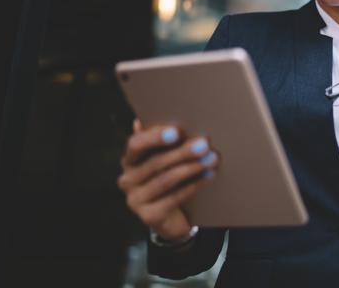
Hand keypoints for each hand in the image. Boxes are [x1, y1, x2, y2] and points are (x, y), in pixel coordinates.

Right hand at [117, 119, 219, 241]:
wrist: (174, 217)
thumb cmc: (171, 179)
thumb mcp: (166, 158)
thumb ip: (163, 141)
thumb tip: (144, 121)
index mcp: (129, 160)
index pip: (135, 144)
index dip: (154, 137)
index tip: (176, 131)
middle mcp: (127, 180)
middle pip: (155, 162)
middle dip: (183, 152)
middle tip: (204, 144)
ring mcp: (135, 200)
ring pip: (166, 179)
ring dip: (192, 167)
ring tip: (211, 159)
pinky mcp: (149, 216)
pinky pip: (174, 197)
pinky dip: (194, 185)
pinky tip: (208, 176)